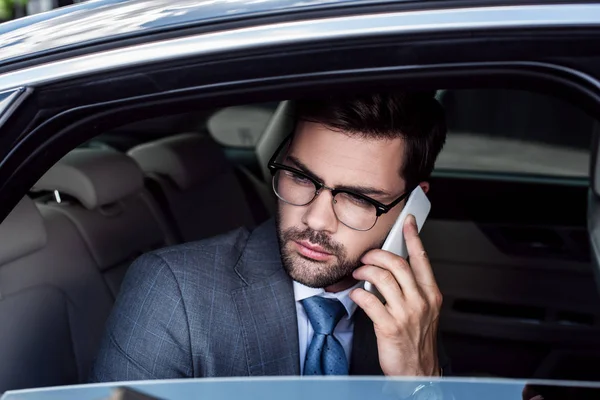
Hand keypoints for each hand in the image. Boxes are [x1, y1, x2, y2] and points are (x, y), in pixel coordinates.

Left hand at [349, 214, 441, 376]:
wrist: (418, 372)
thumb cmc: (417, 340)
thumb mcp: (424, 311)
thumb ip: (412, 289)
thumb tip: (391, 267)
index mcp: (431, 295)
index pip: (421, 259)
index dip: (413, 238)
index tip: (407, 222)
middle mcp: (420, 302)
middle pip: (397, 264)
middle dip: (378, 254)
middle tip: (367, 256)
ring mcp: (405, 314)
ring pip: (382, 278)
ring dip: (365, 271)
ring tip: (358, 274)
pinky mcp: (389, 327)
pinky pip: (369, 301)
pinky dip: (358, 294)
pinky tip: (356, 294)